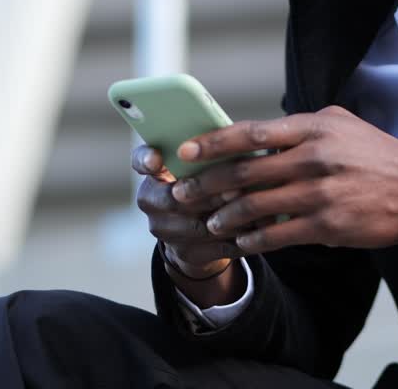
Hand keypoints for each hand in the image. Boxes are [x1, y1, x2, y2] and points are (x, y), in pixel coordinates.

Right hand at [131, 144, 240, 280]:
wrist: (200, 230)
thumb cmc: (206, 181)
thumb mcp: (203, 163)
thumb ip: (209, 153)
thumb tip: (235, 143)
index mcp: (154, 172)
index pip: (141, 160)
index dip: (146, 160)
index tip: (156, 160)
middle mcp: (151, 201)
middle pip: (174, 199)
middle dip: (208, 195)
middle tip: (235, 189)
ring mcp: (165, 230)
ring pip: (197, 227)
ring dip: (227, 217)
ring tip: (253, 208)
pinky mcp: (185, 253)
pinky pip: (214, 248)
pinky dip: (238, 238)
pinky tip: (257, 228)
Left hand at [170, 106, 397, 253]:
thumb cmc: (376, 155)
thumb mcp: (340, 125)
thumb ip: (299, 127)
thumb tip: (255, 135)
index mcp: (313, 128)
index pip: (250, 133)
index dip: (212, 142)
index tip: (184, 151)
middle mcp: (313, 157)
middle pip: (243, 172)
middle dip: (206, 185)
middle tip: (182, 193)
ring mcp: (320, 193)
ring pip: (254, 206)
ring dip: (225, 217)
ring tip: (210, 221)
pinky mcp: (328, 225)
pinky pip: (277, 235)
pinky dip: (253, 240)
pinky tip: (242, 242)